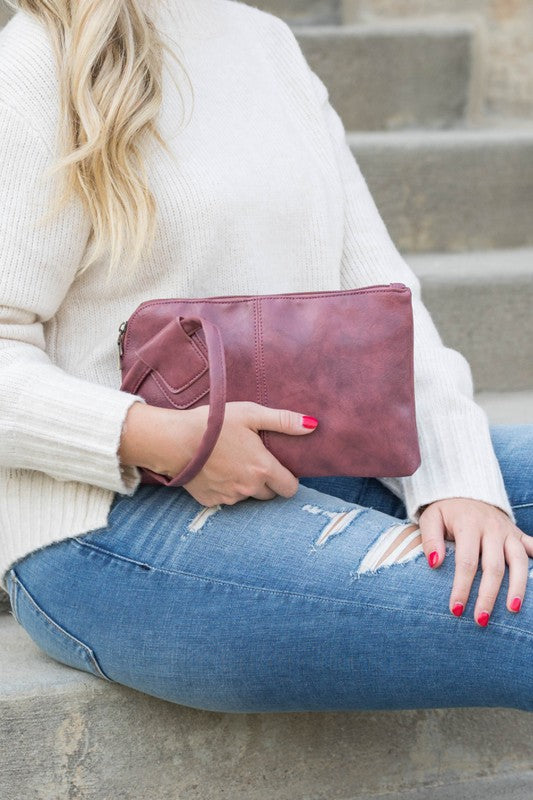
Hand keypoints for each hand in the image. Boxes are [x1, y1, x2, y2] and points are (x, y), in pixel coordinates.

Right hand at [152, 401, 317, 506]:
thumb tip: (313, 425)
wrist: (173, 440)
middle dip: (266, 482)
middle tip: (254, 461)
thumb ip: (283, 421)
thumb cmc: (214, 423)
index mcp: (263, 468)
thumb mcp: (251, 413)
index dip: (288, 479)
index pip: (290, 489)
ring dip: (245, 486)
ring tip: (232, 463)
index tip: (279, 467)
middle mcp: (248, 488)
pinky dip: (225, 489)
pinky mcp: (211, 501)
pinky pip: (226, 500)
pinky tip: (216, 471)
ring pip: (247, 497)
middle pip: (269, 494)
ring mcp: (229, 497)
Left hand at [419, 498, 532, 624]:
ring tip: (512, 610)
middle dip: (488, 595)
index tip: (456, 609)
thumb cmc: (445, 511)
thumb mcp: (431, 518)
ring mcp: (508, 531)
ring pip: (519, 561)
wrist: (464, 490)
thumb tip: (435, 564)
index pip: (467, 562)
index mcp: (469, 525)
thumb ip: (430, 539)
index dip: (462, 587)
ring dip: (518, 587)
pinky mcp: (518, 533)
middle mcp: (492, 528)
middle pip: (494, 567)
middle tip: (481, 619)